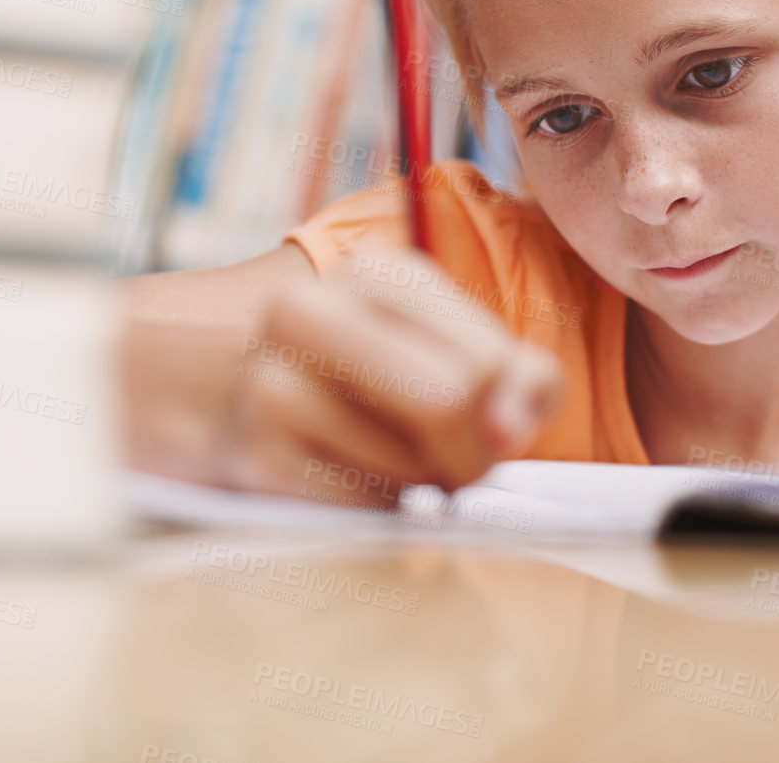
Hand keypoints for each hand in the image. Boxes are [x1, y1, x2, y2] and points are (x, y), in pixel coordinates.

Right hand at [222, 249, 565, 508]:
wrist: (264, 422)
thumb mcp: (472, 363)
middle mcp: (305, 309)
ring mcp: (268, 382)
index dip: (501, 407)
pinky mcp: (254, 458)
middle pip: (448, 399)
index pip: (488, 360)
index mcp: (373, 271)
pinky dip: (376, 509)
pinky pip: (363, 505)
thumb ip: (524, 380)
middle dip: (469, 449)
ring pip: (409, 462)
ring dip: (419, 482)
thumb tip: (505, 427)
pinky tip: (348, 484)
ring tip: (386, 461)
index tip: (474, 411)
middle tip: (447, 457)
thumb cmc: (392, 395)